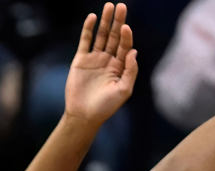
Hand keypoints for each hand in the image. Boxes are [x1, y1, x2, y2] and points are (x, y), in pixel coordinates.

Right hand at [62, 4, 137, 124]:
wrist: (83, 116)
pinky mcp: (80, 60)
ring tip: (108, 6)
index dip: (126, 36)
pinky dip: (88, 29)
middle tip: (121, 6)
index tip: (125, 27)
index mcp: (120, 66)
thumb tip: (134, 51)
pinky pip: (85, 41)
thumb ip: (131, 71)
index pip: (125, 46)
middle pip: (114, 36)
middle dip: (117, 21)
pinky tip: (92, 18)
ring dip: (104, 21)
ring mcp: (94, 59)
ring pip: (101, 36)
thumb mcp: (124, 90)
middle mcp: (108, 60)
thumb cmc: (106, 107)